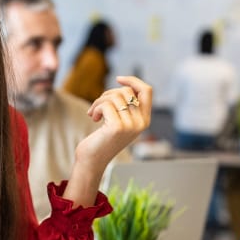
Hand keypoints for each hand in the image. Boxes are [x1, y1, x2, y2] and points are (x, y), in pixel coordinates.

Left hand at [61, 76, 152, 208]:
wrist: (92, 160)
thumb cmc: (103, 139)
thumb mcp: (120, 120)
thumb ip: (127, 106)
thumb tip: (125, 83)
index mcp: (145, 120)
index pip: (147, 90)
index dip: (133, 80)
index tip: (118, 79)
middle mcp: (141, 123)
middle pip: (127, 91)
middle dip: (108, 94)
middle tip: (98, 106)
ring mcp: (130, 125)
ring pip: (115, 96)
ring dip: (99, 101)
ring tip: (94, 113)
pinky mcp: (117, 127)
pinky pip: (106, 104)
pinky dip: (95, 108)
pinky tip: (93, 117)